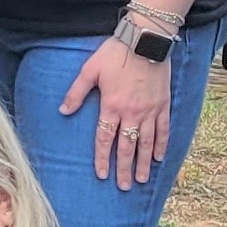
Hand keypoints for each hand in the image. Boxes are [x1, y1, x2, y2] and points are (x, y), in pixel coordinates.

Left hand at [58, 37, 174, 186]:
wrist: (146, 40)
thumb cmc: (115, 53)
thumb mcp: (89, 70)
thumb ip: (76, 92)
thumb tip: (62, 111)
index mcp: (111, 106)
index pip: (105, 139)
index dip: (103, 158)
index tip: (102, 175)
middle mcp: (132, 113)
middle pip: (126, 147)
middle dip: (124, 169)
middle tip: (123, 186)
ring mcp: (150, 110)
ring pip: (146, 143)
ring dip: (143, 163)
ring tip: (141, 180)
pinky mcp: (163, 105)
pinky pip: (163, 130)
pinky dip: (161, 145)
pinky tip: (159, 158)